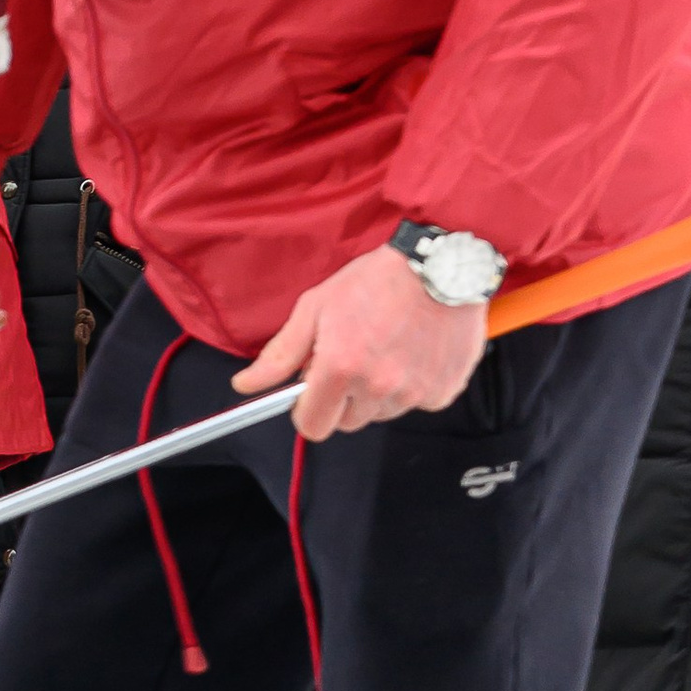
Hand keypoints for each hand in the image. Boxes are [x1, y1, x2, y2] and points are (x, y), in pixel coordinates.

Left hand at [233, 243, 486, 439]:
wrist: (443, 264)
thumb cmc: (377, 280)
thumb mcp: (316, 307)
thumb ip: (281, 353)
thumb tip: (246, 385)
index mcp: (341, 369)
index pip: (313, 426)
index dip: (308, 410)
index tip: (312, 393)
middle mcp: (378, 388)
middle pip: (348, 422)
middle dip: (344, 398)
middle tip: (353, 358)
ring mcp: (414, 393)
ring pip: (382, 413)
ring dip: (378, 392)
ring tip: (387, 348)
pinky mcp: (443, 392)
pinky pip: (417, 404)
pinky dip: (412, 386)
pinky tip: (413, 352)